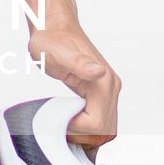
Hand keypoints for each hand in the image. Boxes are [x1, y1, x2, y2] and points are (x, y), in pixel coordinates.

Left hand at [27, 23, 119, 156]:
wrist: (54, 27)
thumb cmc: (52, 39)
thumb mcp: (58, 52)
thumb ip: (80, 64)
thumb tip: (100, 72)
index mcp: (104, 80)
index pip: (97, 124)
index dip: (76, 129)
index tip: (58, 120)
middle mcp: (111, 86)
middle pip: (105, 130)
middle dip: (83, 136)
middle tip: (60, 127)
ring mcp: (108, 90)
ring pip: (106, 129)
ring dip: (86, 135)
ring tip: (64, 126)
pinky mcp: (101, 93)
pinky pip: (101, 120)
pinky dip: (88, 129)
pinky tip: (71, 123)